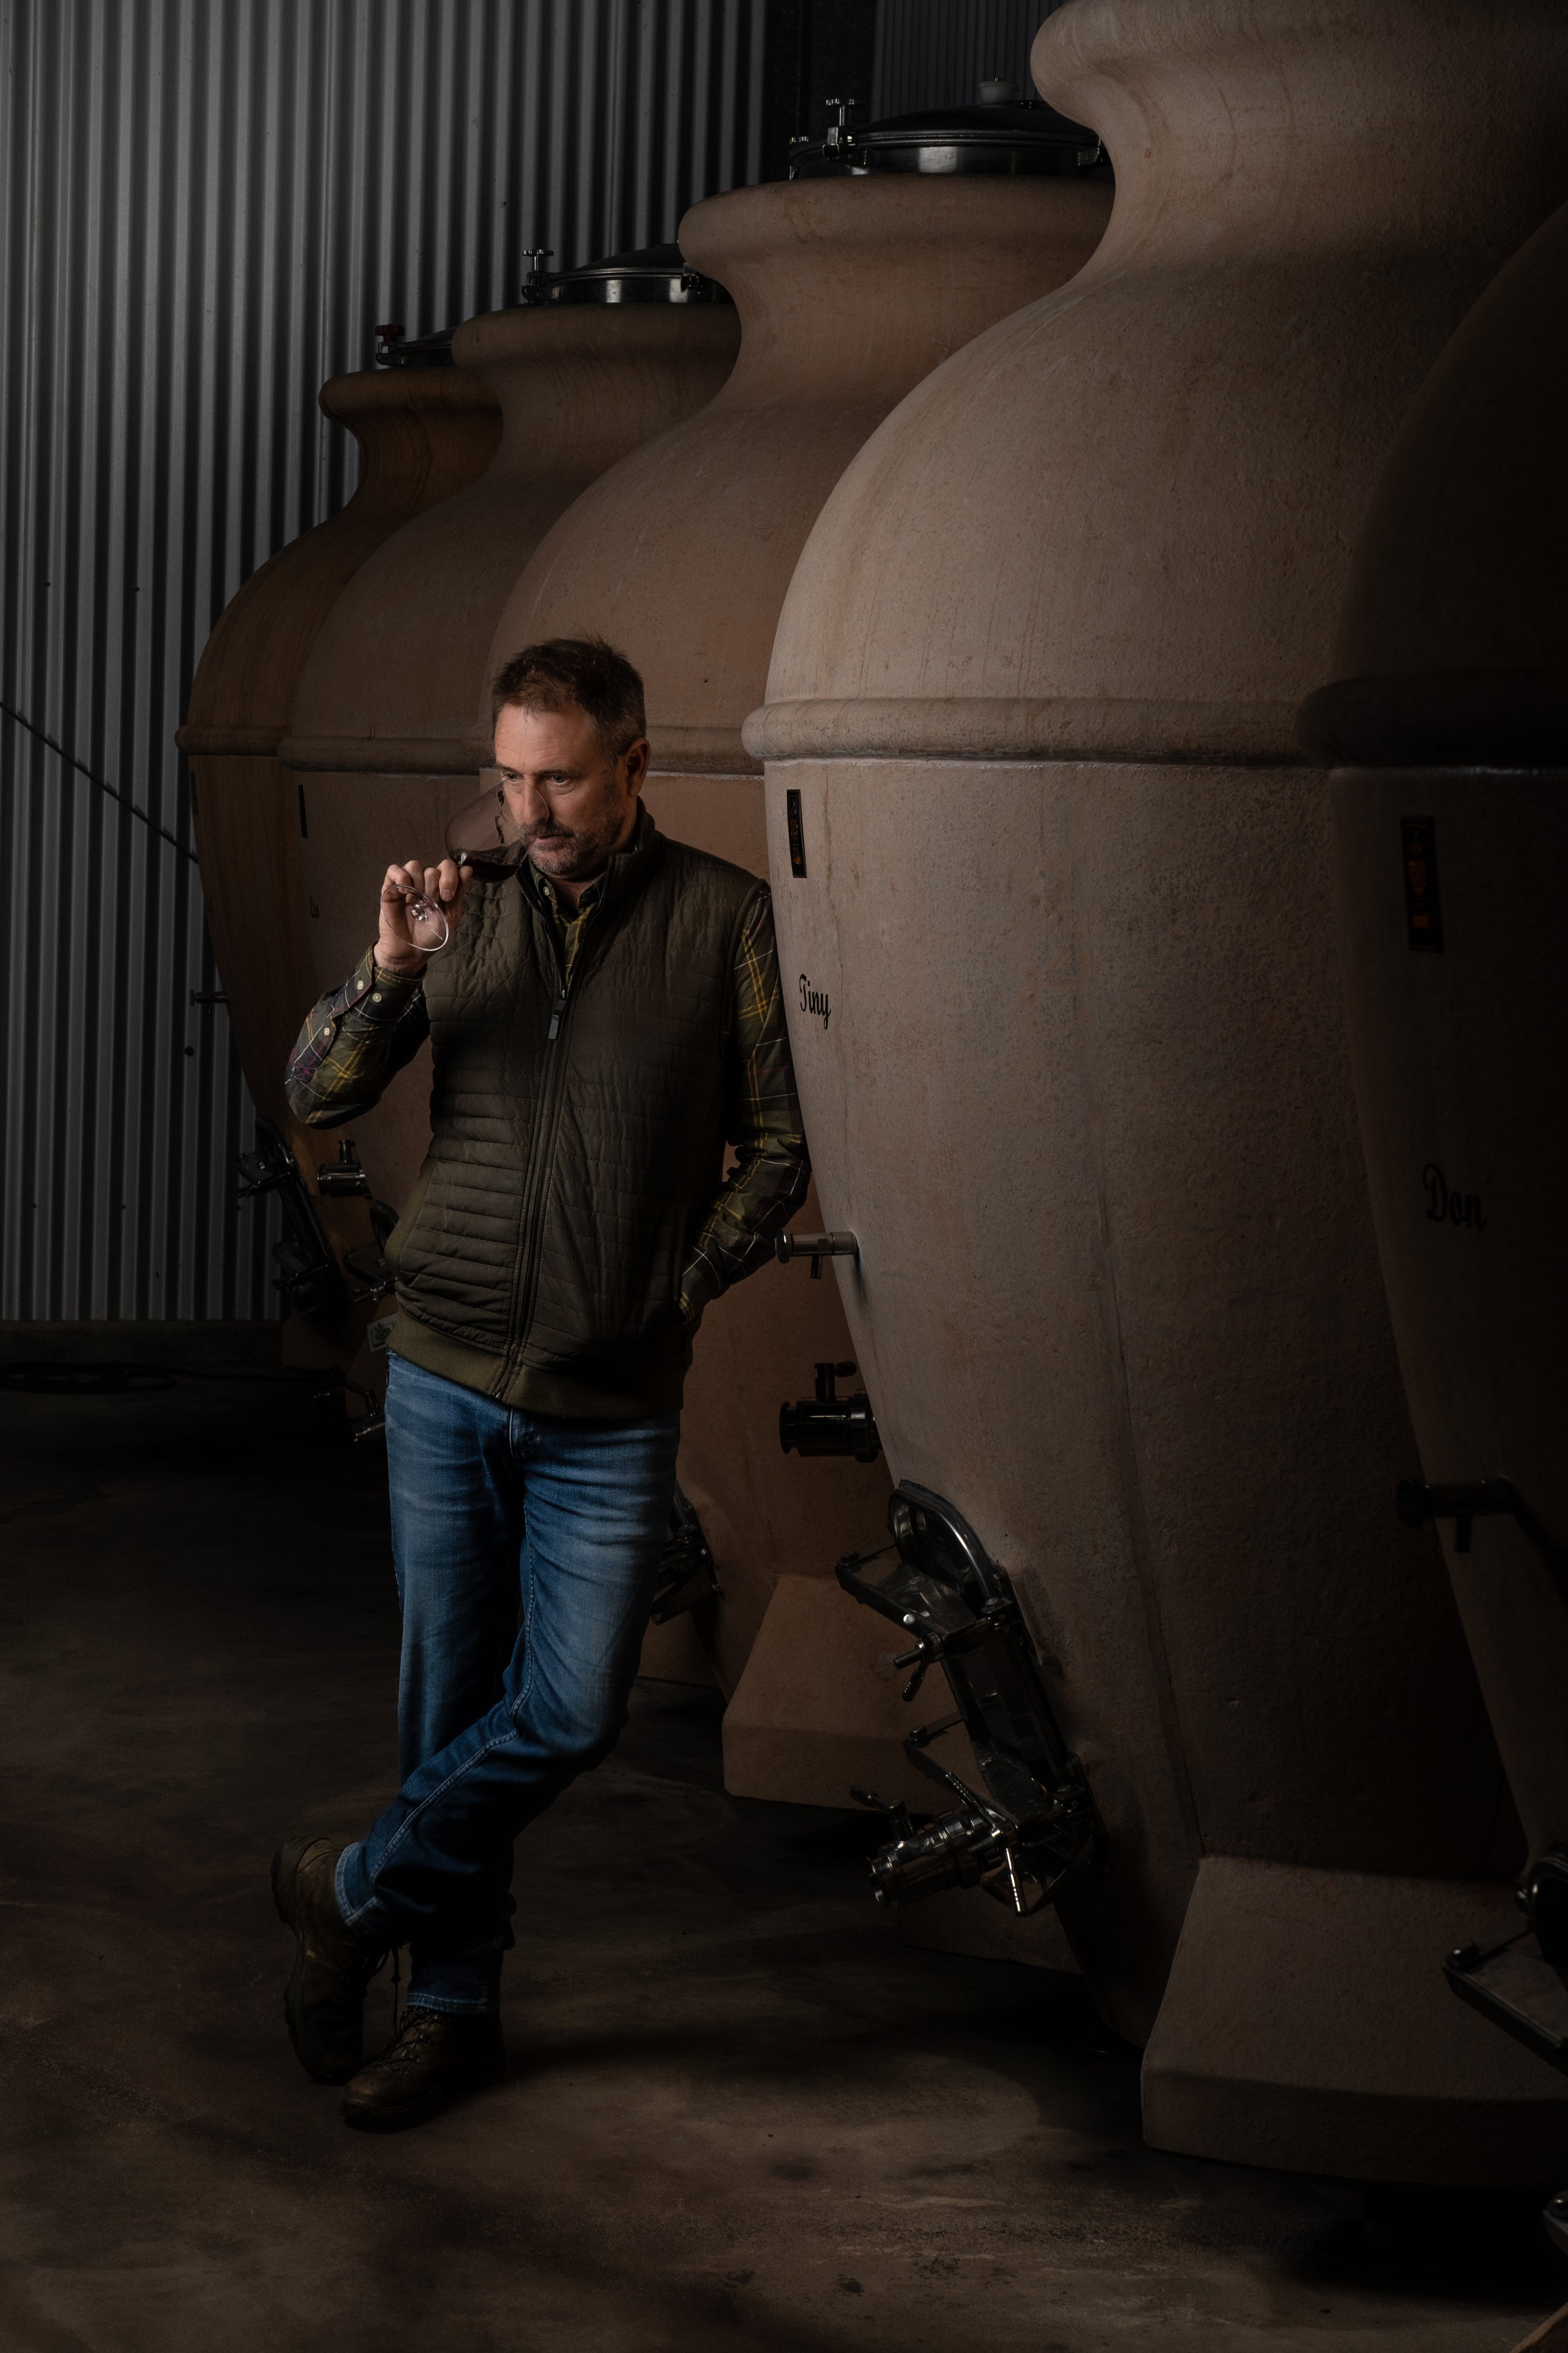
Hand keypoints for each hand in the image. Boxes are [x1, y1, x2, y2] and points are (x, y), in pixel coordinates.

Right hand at [376, 858, 467, 975]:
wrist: (411, 951)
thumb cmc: (431, 935)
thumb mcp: (451, 916)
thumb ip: (459, 892)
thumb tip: (467, 869)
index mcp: (440, 886)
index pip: (447, 866)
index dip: (450, 878)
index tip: (447, 897)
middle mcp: (424, 881)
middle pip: (432, 869)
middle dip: (433, 889)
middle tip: (429, 906)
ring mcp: (407, 883)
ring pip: (414, 865)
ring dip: (418, 884)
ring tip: (415, 902)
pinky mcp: (390, 887)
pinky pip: (394, 870)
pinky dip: (401, 877)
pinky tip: (405, 894)